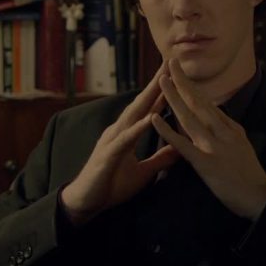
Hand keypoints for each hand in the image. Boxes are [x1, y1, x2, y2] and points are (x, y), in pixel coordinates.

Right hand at [61, 62, 179, 224]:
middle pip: (140, 103)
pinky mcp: (108, 155)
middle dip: (156, 83)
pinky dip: (138, 128)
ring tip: (162, 81)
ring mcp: (112, 141)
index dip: (162, 92)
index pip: (147, 108)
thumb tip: (180, 149)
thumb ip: (159, 159)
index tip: (177, 75)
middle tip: (169, 62)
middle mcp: (119, 131)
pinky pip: (125, 139)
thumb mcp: (143, 172)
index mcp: (127, 133)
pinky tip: (149, 119)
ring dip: (148, 97)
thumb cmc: (111, 186)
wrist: (85, 203)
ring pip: (133, 115)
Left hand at [152, 59, 265, 220]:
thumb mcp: (240, 144)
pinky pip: (183, 144)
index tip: (179, 71)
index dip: (191, 86)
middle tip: (170, 63)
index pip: (207, 103)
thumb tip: (213, 113)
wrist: (259, 197)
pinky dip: (168, 130)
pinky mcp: (205, 163)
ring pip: (190, 117)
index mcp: (230, 127)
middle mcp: (222, 132)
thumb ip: (225, 129)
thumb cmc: (248, 173)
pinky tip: (155, 119)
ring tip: (162, 81)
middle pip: (199, 102)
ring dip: (174, 98)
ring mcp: (214, 146)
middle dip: (183, 82)